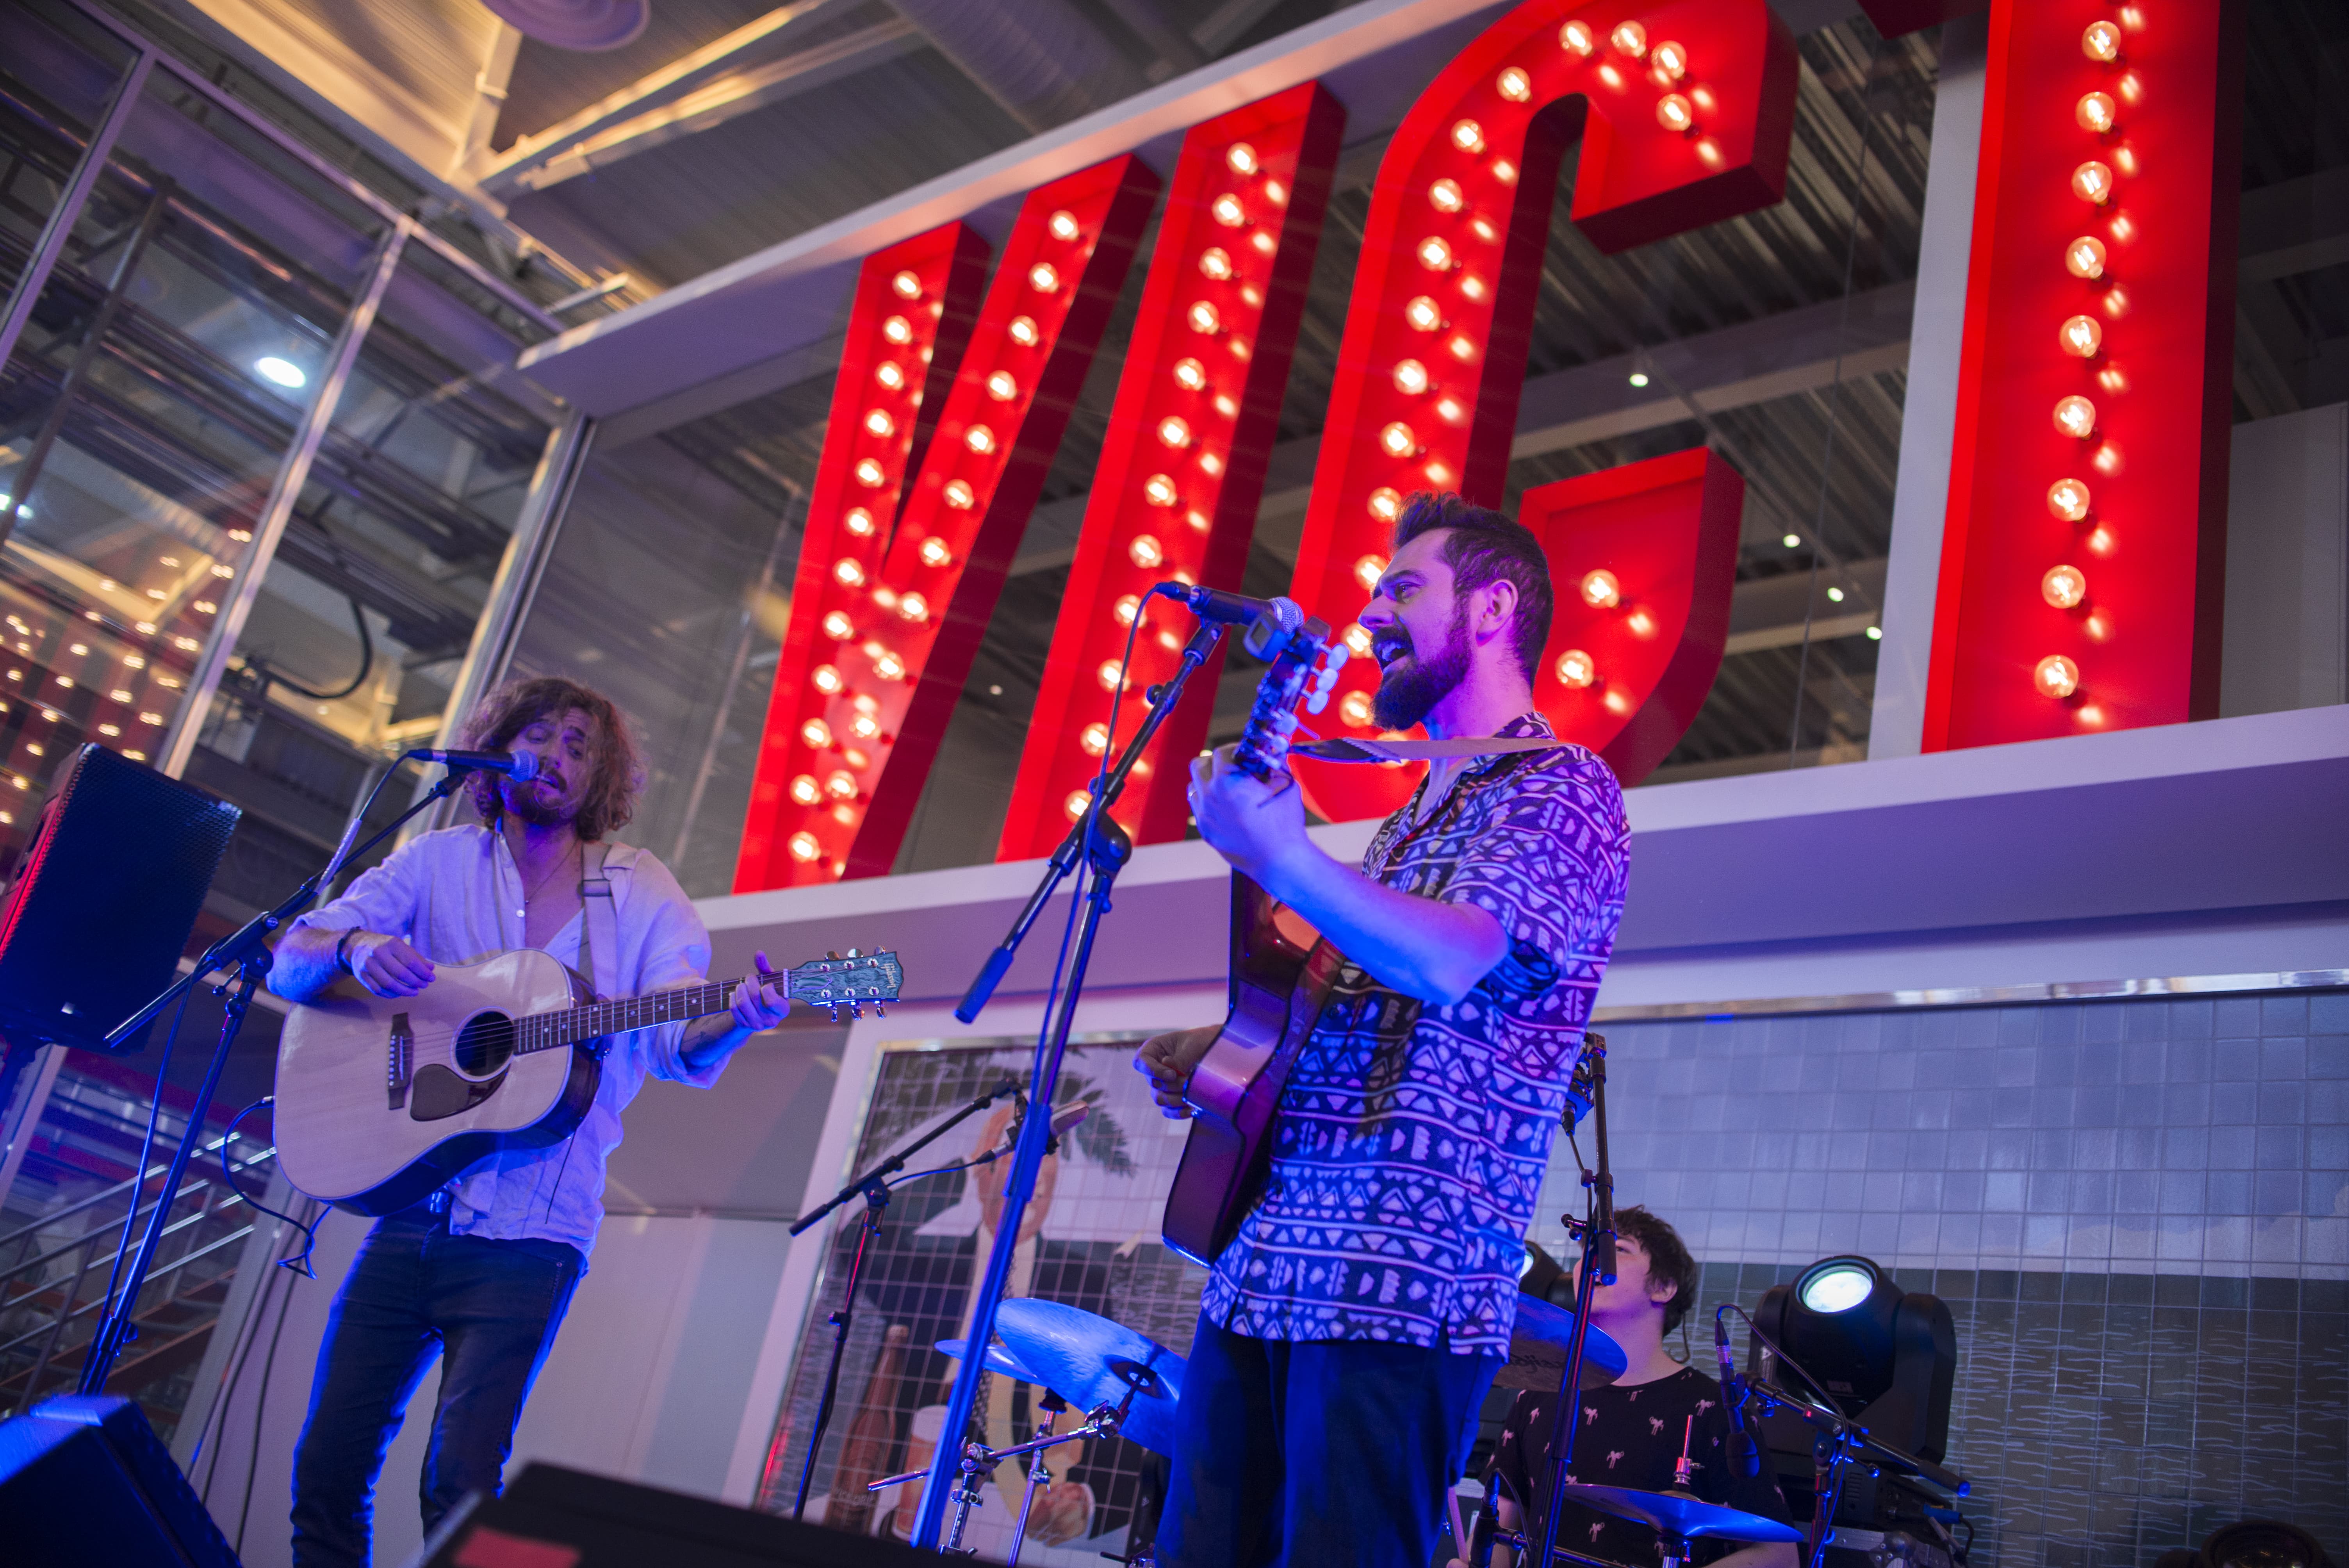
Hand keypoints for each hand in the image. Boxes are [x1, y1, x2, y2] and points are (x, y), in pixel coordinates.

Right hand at [349, 933, 433, 997]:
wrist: (357, 945)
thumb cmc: (385, 947)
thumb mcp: (401, 946)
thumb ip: (416, 957)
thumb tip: (430, 969)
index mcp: (392, 944)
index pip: (411, 962)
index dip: (423, 972)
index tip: (431, 978)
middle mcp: (378, 954)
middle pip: (401, 974)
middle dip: (416, 982)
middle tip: (424, 985)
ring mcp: (368, 965)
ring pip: (389, 984)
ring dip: (405, 991)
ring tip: (415, 992)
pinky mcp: (361, 976)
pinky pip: (378, 990)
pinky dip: (391, 994)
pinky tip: (400, 993)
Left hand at [728, 951, 790, 1033]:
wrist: (758, 1013)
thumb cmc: (766, 993)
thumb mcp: (769, 981)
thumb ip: (765, 967)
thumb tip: (758, 953)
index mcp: (782, 1009)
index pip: (771, 1000)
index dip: (766, 988)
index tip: (766, 984)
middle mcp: (771, 1020)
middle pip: (754, 996)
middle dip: (750, 982)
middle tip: (749, 977)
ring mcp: (757, 1024)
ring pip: (742, 1002)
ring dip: (740, 988)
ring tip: (742, 985)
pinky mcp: (744, 1025)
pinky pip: (734, 1008)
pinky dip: (733, 997)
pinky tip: (736, 993)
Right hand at [1134, 1025, 1218, 1118]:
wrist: (1215, 1049)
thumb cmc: (1201, 1041)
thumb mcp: (1192, 1044)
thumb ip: (1180, 1058)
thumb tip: (1171, 1071)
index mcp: (1153, 1049)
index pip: (1141, 1062)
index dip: (1153, 1071)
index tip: (1172, 1074)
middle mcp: (1154, 1068)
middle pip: (1153, 1083)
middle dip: (1173, 1085)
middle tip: (1190, 1082)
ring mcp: (1161, 1084)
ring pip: (1159, 1099)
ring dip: (1177, 1099)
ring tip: (1193, 1095)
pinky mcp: (1171, 1097)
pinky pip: (1168, 1110)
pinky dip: (1178, 1112)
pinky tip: (1192, 1109)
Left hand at [1186, 744, 1308, 883]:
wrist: (1279, 860)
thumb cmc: (1285, 822)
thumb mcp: (1285, 784)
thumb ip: (1274, 763)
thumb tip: (1272, 750)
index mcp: (1227, 780)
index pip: (1221, 752)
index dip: (1235, 750)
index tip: (1244, 756)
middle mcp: (1210, 796)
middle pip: (1199, 765)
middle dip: (1215, 762)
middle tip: (1233, 768)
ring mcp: (1205, 815)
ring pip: (1194, 786)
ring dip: (1208, 782)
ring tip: (1228, 787)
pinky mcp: (1206, 831)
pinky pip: (1198, 808)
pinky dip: (1208, 802)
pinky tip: (1227, 807)